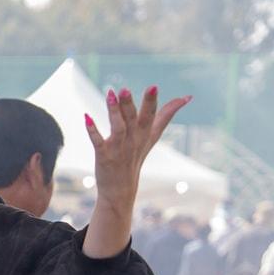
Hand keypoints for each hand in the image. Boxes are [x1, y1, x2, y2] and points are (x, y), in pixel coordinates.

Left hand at [86, 87, 190, 212]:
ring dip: (113, 112)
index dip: (152, 102)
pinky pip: (98, 142)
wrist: (122, 189)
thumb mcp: (153, 135)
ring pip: (117, 128)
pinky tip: (86, 117)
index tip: (154, 86)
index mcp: (145, 133)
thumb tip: (187, 97)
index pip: (151, 116)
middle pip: (133, 119)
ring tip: (109, 95)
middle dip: (130, 104)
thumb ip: (166, 115)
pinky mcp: (104, 156)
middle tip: (124, 89)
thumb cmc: (136, 157)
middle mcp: (133, 140)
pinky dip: (93, 130)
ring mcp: (118, 148)